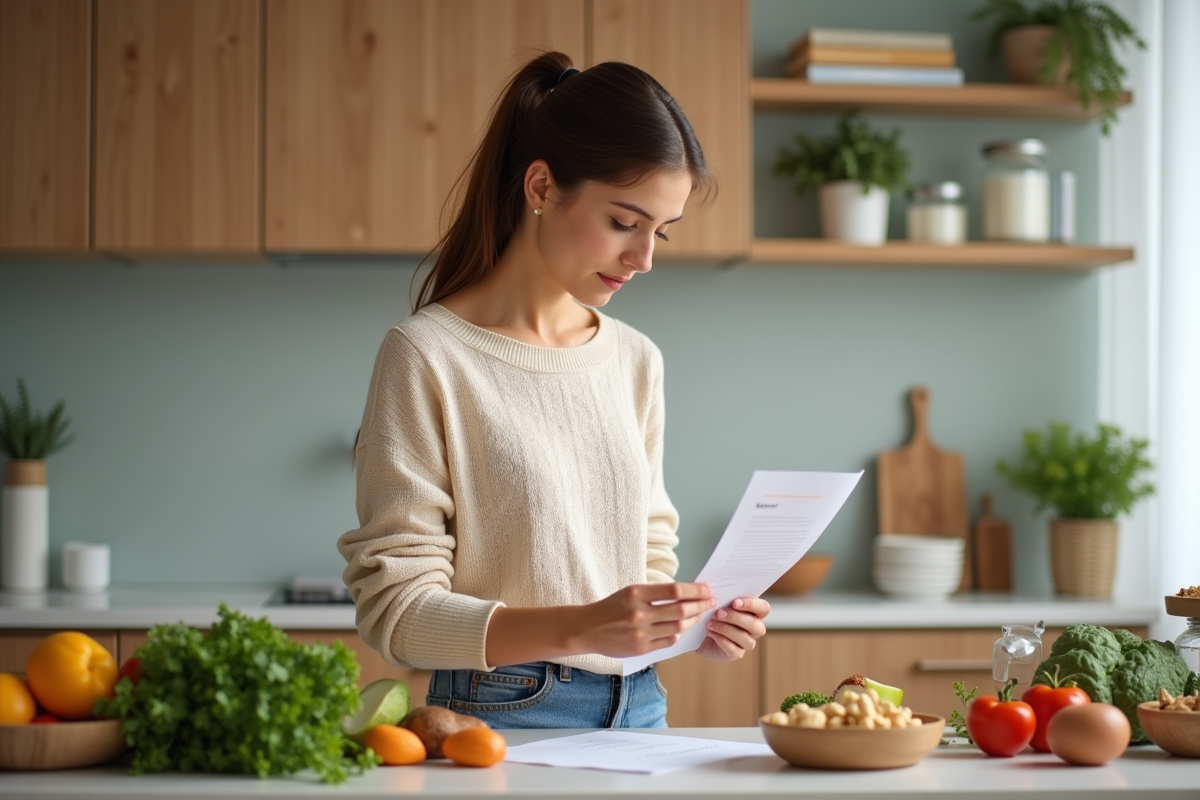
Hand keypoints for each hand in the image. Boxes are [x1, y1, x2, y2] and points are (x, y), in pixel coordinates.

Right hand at [574, 582, 714, 657]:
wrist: (587, 629)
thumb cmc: (610, 608)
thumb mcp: (630, 592)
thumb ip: (654, 593)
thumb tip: (685, 593)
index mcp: (636, 594)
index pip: (675, 590)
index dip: (695, 590)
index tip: (706, 589)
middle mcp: (639, 613)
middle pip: (680, 610)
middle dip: (700, 605)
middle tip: (710, 602)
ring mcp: (641, 633)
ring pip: (678, 627)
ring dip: (693, 620)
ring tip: (699, 615)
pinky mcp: (641, 649)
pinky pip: (668, 641)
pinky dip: (678, 633)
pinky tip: (681, 628)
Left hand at [696, 596, 769, 661]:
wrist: (699, 631)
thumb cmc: (711, 612)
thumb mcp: (718, 602)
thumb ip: (724, 596)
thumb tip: (719, 587)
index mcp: (755, 612)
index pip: (763, 608)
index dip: (752, 605)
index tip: (734, 602)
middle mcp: (755, 628)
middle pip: (755, 625)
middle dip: (736, 618)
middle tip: (719, 613)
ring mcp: (746, 643)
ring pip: (745, 639)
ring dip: (726, 629)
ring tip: (710, 623)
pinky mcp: (736, 654)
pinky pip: (734, 650)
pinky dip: (721, 640)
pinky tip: (710, 633)